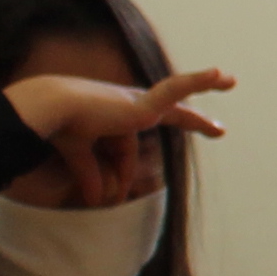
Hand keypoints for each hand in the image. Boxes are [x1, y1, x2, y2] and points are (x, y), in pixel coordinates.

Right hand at [0, 67, 231, 204]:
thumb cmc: (57, 129)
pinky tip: (219, 75)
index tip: (118, 192)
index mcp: (114, 114)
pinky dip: (198, 81)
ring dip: (200, 106)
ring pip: (177, 99)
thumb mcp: (80, 157)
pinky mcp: (143, 106)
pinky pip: (177, 88)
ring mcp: (137, 102)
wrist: (48, 112)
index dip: (123, 174)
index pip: (132, 140)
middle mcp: (128, 103)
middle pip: (170, 111)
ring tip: (227, 81)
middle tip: (218, 130)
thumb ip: (91, 175)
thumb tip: (98, 201)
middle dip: (193, 120)